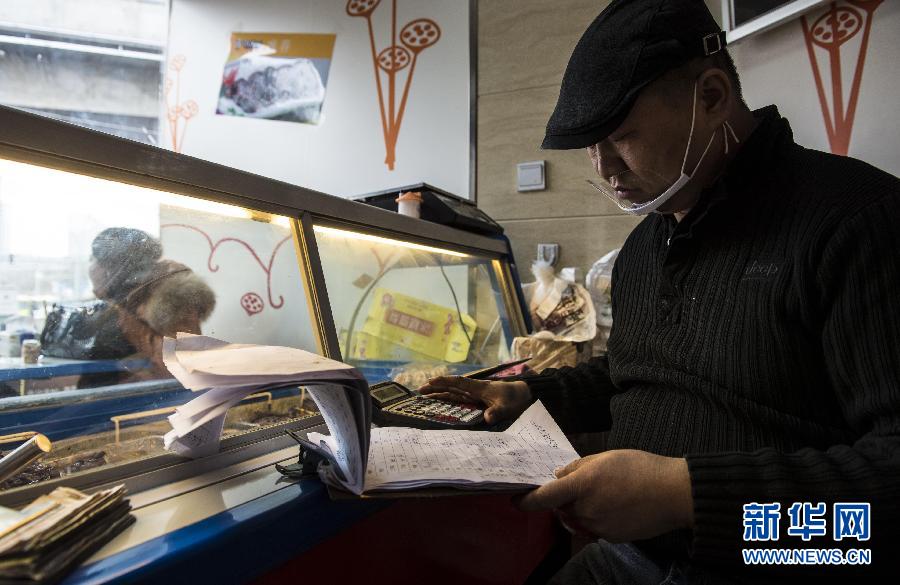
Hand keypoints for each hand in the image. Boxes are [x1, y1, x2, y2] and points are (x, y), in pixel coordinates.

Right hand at [418, 376, 531, 423]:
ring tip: (425, 395)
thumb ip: (497, 412)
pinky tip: (441, 401)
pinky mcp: (477, 400)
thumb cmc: (515, 398)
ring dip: (440, 393)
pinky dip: (449, 398)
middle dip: (436, 388)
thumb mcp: (507, 407)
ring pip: (453, 393)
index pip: (458, 383)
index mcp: (479, 388)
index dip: (444, 382)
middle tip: (420, 390)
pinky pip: (459, 398)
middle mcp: (474, 390)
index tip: (430, 382)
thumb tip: (487, 419)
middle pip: (451, 387)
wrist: (525, 395)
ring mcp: (475, 395)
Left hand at [516, 450, 693, 541]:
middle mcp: (586, 509)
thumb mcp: (606, 457)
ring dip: (581, 509)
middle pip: (562, 508)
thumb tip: (559, 477)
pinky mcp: (611, 538)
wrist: (673, 494)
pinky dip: (598, 518)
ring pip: (577, 519)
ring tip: (606, 493)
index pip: (545, 497)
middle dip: (564, 499)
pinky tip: (617, 506)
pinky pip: (594, 528)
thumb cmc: (641, 468)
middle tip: (583, 485)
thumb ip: (578, 467)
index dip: (527, 500)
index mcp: (582, 485)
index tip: (516, 500)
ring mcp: (598, 527)